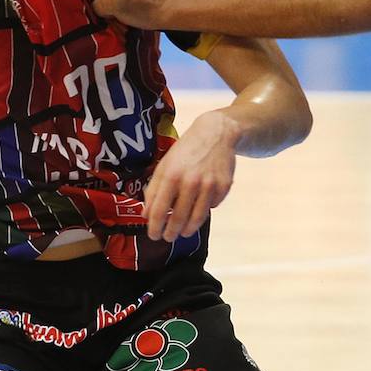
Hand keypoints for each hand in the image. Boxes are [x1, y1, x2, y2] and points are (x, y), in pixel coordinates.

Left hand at [143, 109, 239, 240]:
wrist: (216, 133)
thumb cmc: (186, 150)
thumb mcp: (165, 165)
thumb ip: (154, 189)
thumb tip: (147, 214)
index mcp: (172, 176)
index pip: (159, 210)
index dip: (155, 227)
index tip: (153, 235)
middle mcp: (191, 182)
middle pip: (179, 218)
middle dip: (171, 233)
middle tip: (168, 237)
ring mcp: (210, 185)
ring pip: (197, 218)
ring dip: (188, 230)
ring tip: (183, 232)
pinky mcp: (224, 187)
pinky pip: (212, 206)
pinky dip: (205, 209)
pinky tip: (200, 204)